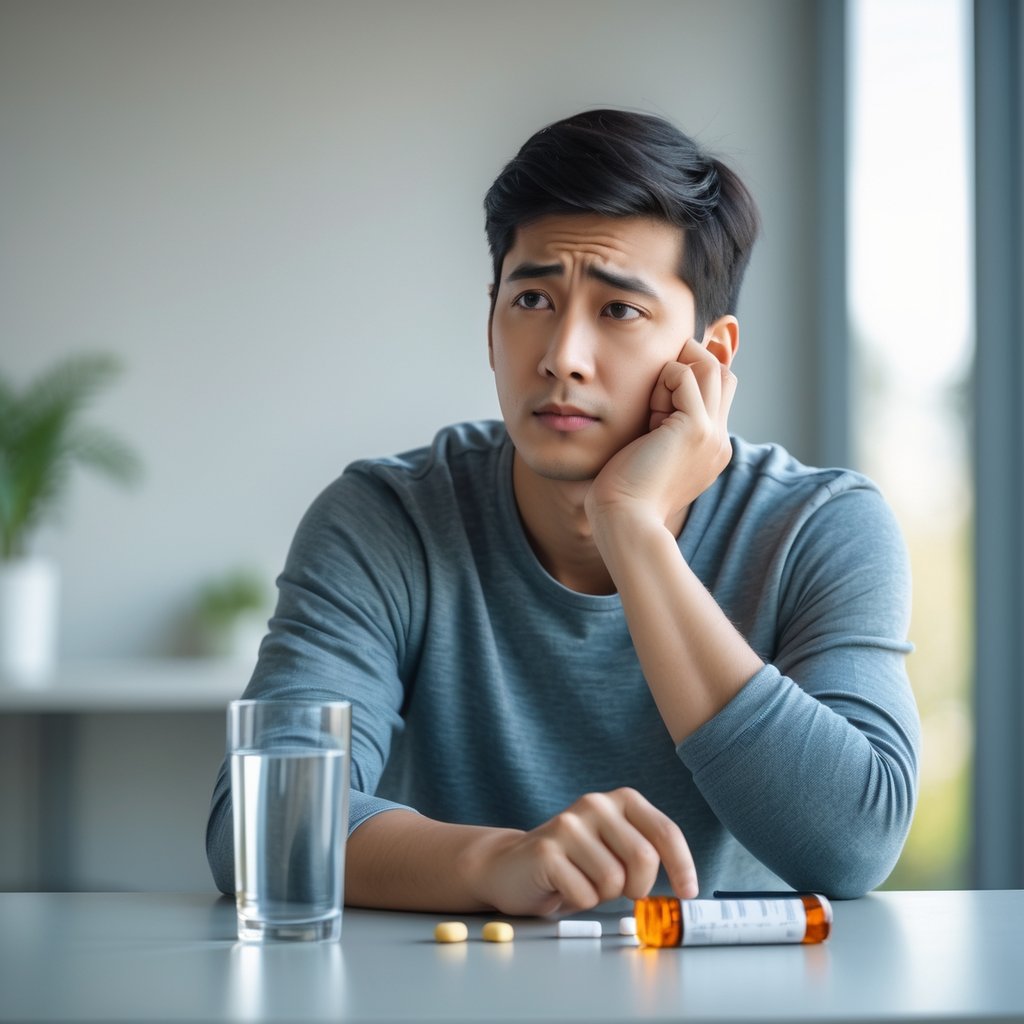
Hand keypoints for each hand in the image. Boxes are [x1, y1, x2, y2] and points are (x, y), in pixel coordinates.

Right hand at [458, 787, 697, 916]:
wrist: (511, 865)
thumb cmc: (574, 863)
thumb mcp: (616, 850)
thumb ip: (645, 856)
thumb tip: (684, 889)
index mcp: (620, 800)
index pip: (665, 832)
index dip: (683, 866)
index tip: (688, 892)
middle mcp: (596, 803)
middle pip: (644, 858)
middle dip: (638, 887)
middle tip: (618, 890)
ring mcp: (569, 824)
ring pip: (614, 881)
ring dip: (602, 894)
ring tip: (581, 880)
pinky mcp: (546, 850)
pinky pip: (584, 894)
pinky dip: (578, 901)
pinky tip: (562, 886)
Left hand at [586, 337, 735, 527]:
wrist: (625, 519)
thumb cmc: (626, 493)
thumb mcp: (652, 455)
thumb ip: (662, 430)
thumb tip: (654, 404)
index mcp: (711, 449)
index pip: (720, 394)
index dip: (691, 380)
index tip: (656, 398)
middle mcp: (719, 441)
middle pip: (724, 375)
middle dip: (690, 364)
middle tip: (656, 388)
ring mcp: (712, 434)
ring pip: (712, 368)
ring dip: (677, 370)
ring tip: (652, 402)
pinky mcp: (696, 428)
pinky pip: (687, 376)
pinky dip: (665, 377)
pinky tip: (648, 407)